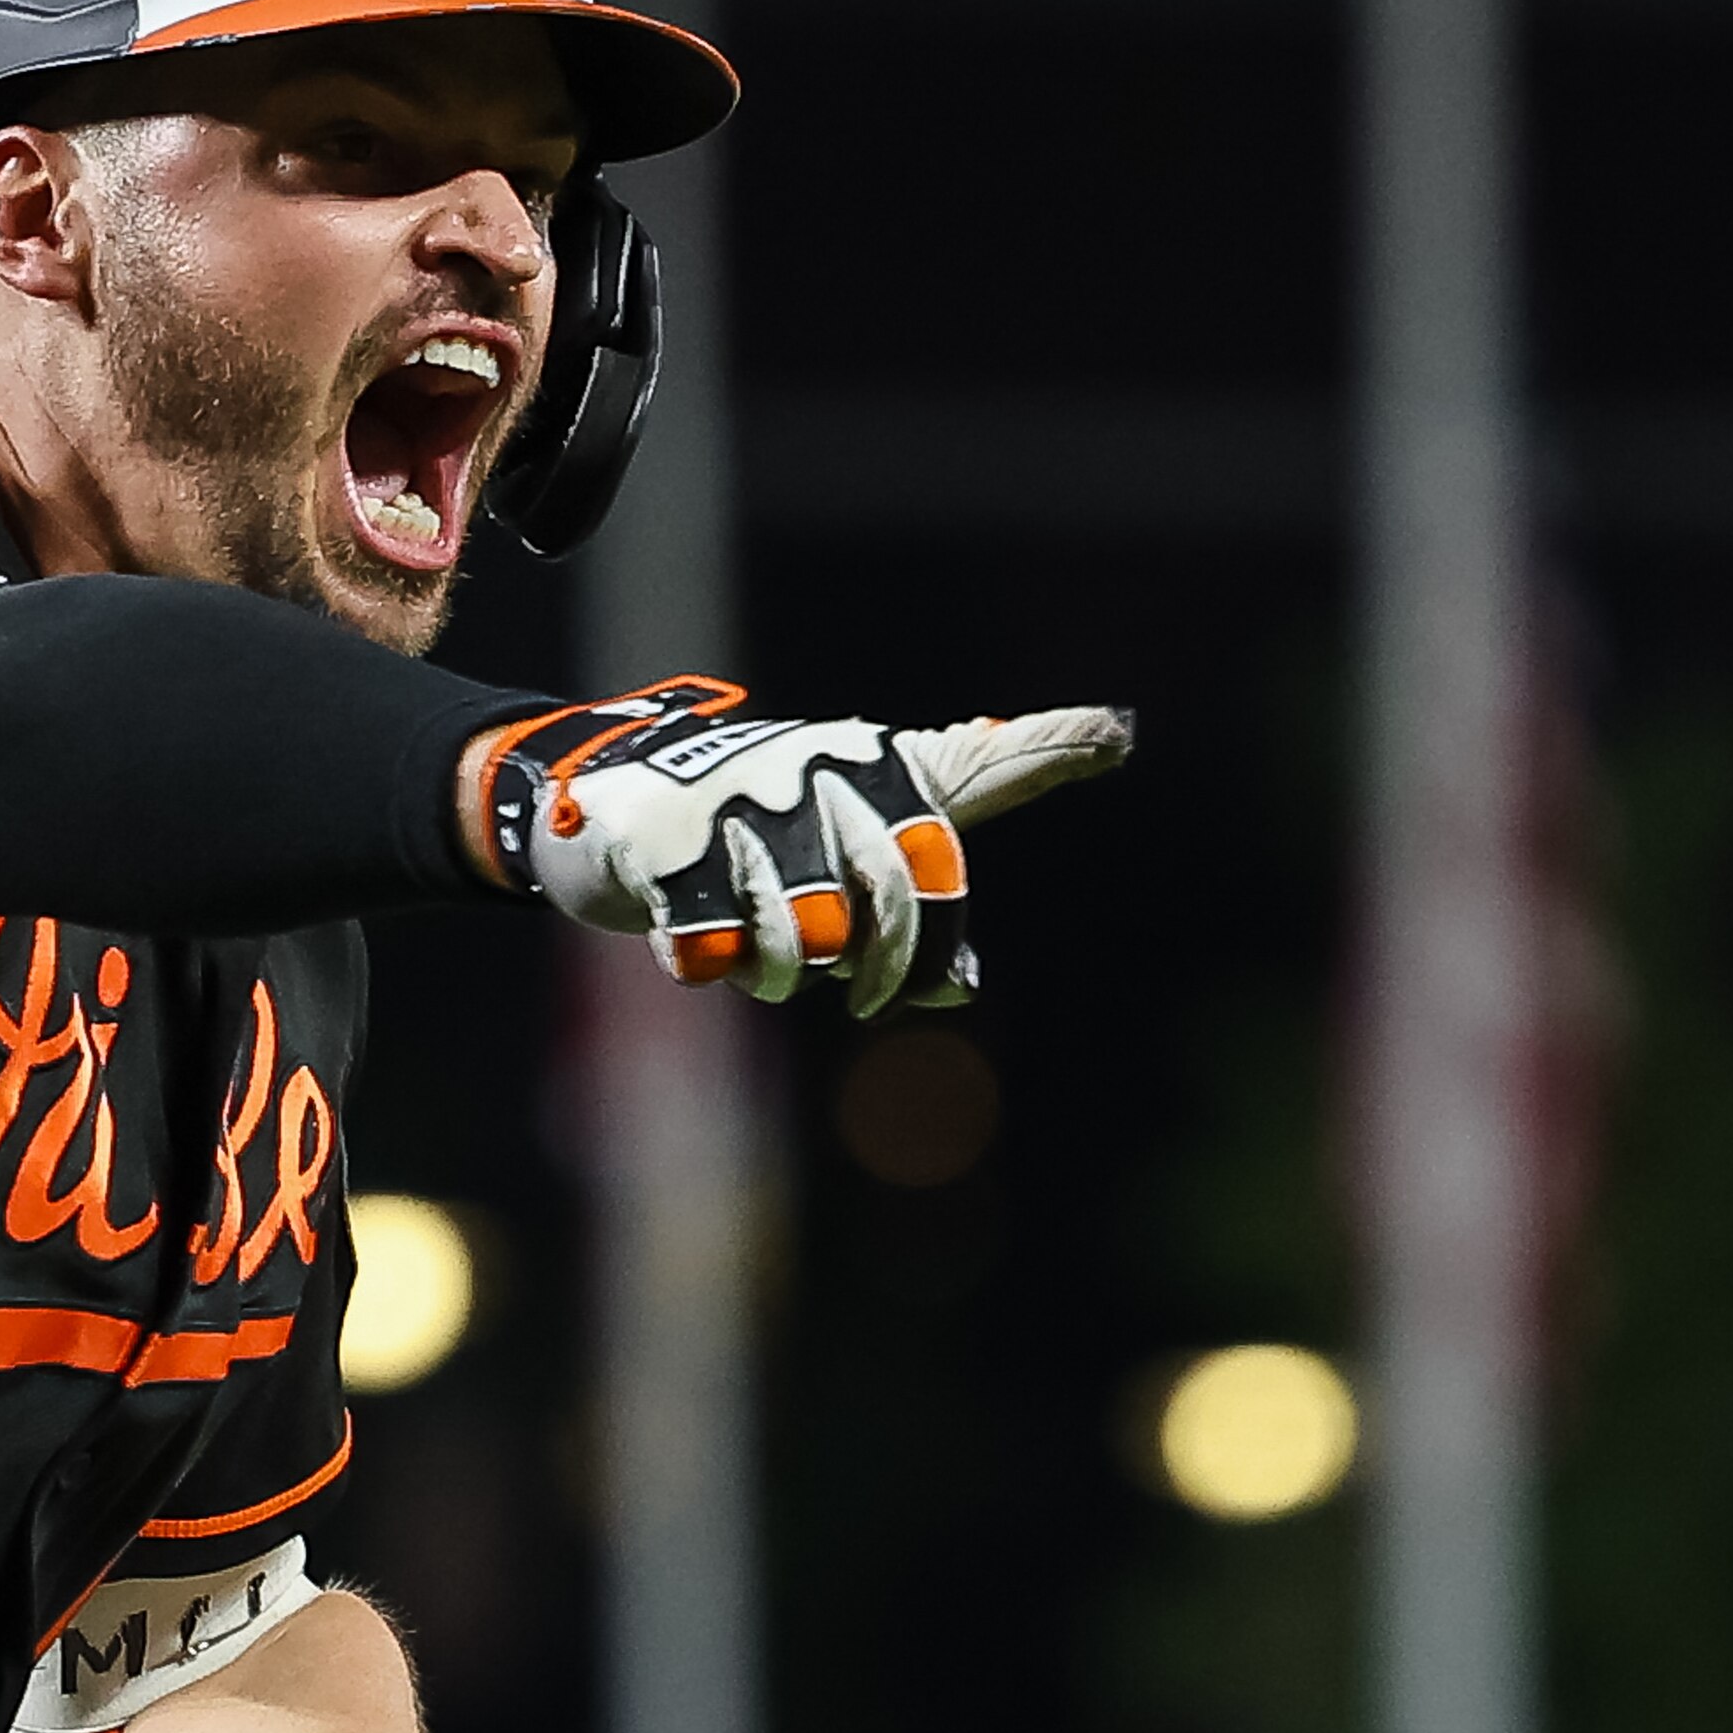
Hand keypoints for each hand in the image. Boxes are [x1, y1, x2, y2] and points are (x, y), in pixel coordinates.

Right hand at [465, 682, 1132, 1011]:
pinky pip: (713, 947)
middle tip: (876, 1002)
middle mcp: (815, 774)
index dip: (1046, 751)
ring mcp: (739, 809)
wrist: (619, 800)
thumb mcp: (853, 837)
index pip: (976, 770)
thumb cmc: (768, 825)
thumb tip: (991, 942)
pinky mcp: (665, 849)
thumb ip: (930, 870)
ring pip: (807, 937)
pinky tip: (698, 948)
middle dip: (891, 969)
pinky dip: (709, 965)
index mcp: (873, 768)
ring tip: (776, 972)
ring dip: (791, 976)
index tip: (1113, 730)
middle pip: (892, 896)